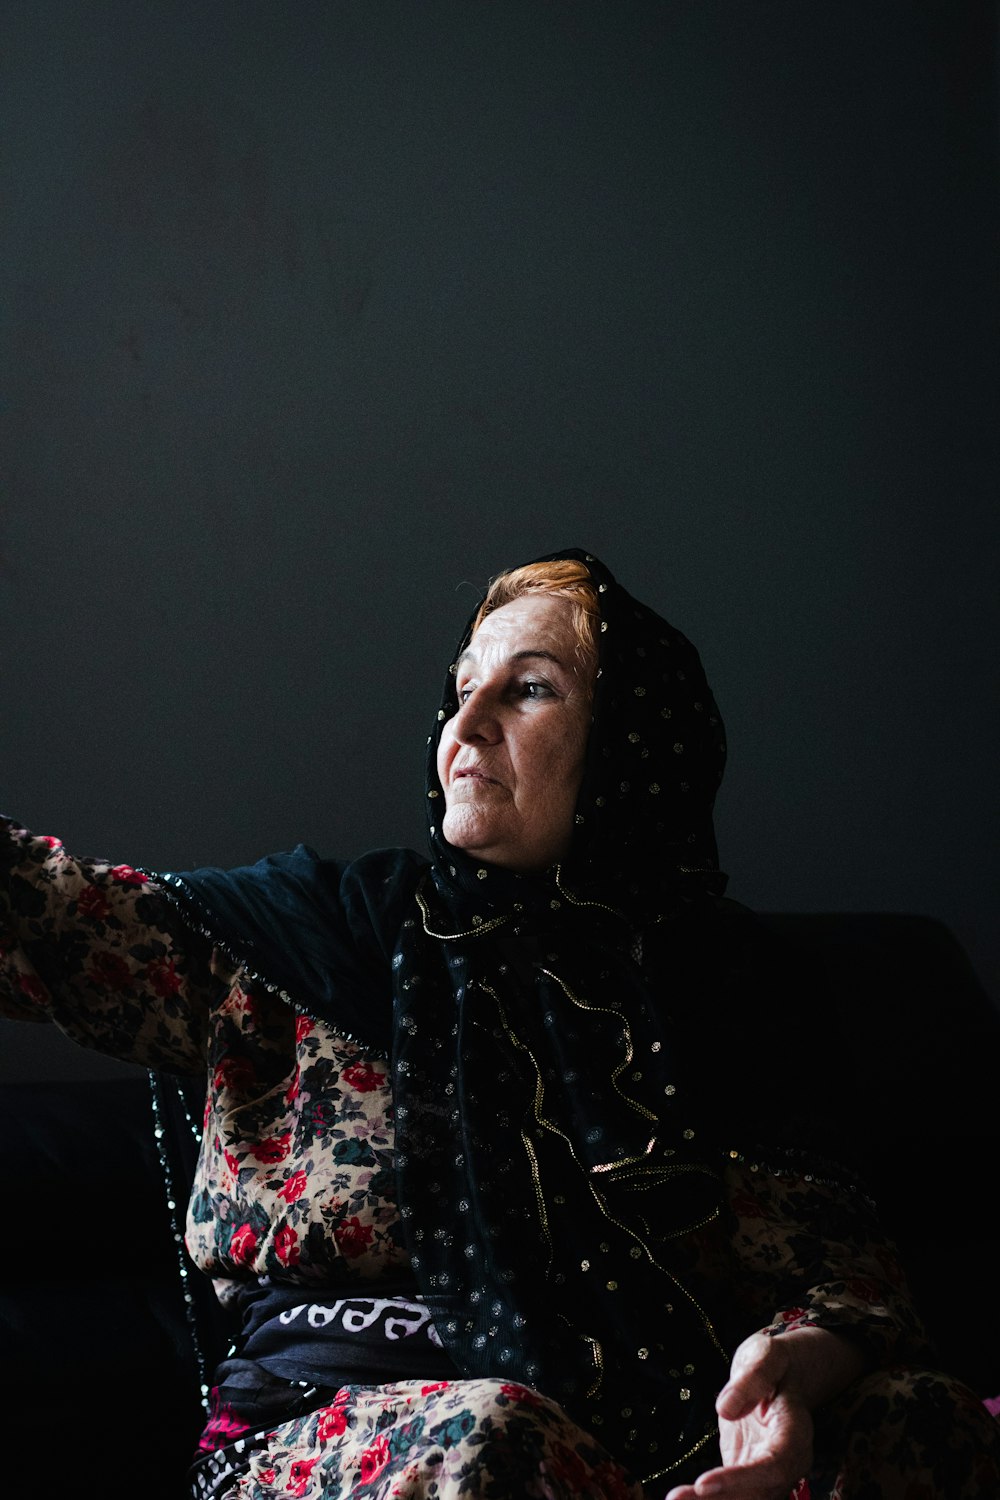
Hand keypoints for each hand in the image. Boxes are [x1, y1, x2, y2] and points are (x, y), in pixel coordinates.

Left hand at [664, 1332, 813, 1498]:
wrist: (782, 1376)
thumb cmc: (775, 1363)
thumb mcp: (768, 1355)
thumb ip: (753, 1378)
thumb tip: (725, 1410)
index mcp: (796, 1434)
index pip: (772, 1467)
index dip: (741, 1481)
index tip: (703, 1484)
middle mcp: (786, 1463)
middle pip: (757, 1495)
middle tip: (676, 1499)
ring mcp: (767, 1474)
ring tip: (674, 1499)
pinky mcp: (748, 1476)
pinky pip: (730, 1495)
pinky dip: (705, 1499)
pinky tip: (680, 1497)